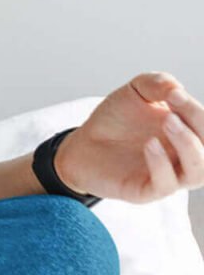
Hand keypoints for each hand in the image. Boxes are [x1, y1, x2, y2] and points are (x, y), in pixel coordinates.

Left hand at [54, 72, 203, 204]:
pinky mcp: (146, 191)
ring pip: (198, 172)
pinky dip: (162, 164)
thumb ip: (157, 84)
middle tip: (173, 105)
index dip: (195, 109)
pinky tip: (149, 144)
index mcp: (189, 133)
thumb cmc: (116, 119)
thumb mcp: (136, 92)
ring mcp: (169, 176)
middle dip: (199, 123)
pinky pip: (165, 185)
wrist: (82, 143)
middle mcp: (185, 157)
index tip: (172, 93)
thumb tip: (177, 88)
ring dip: (188, 145)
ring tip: (167, 121)